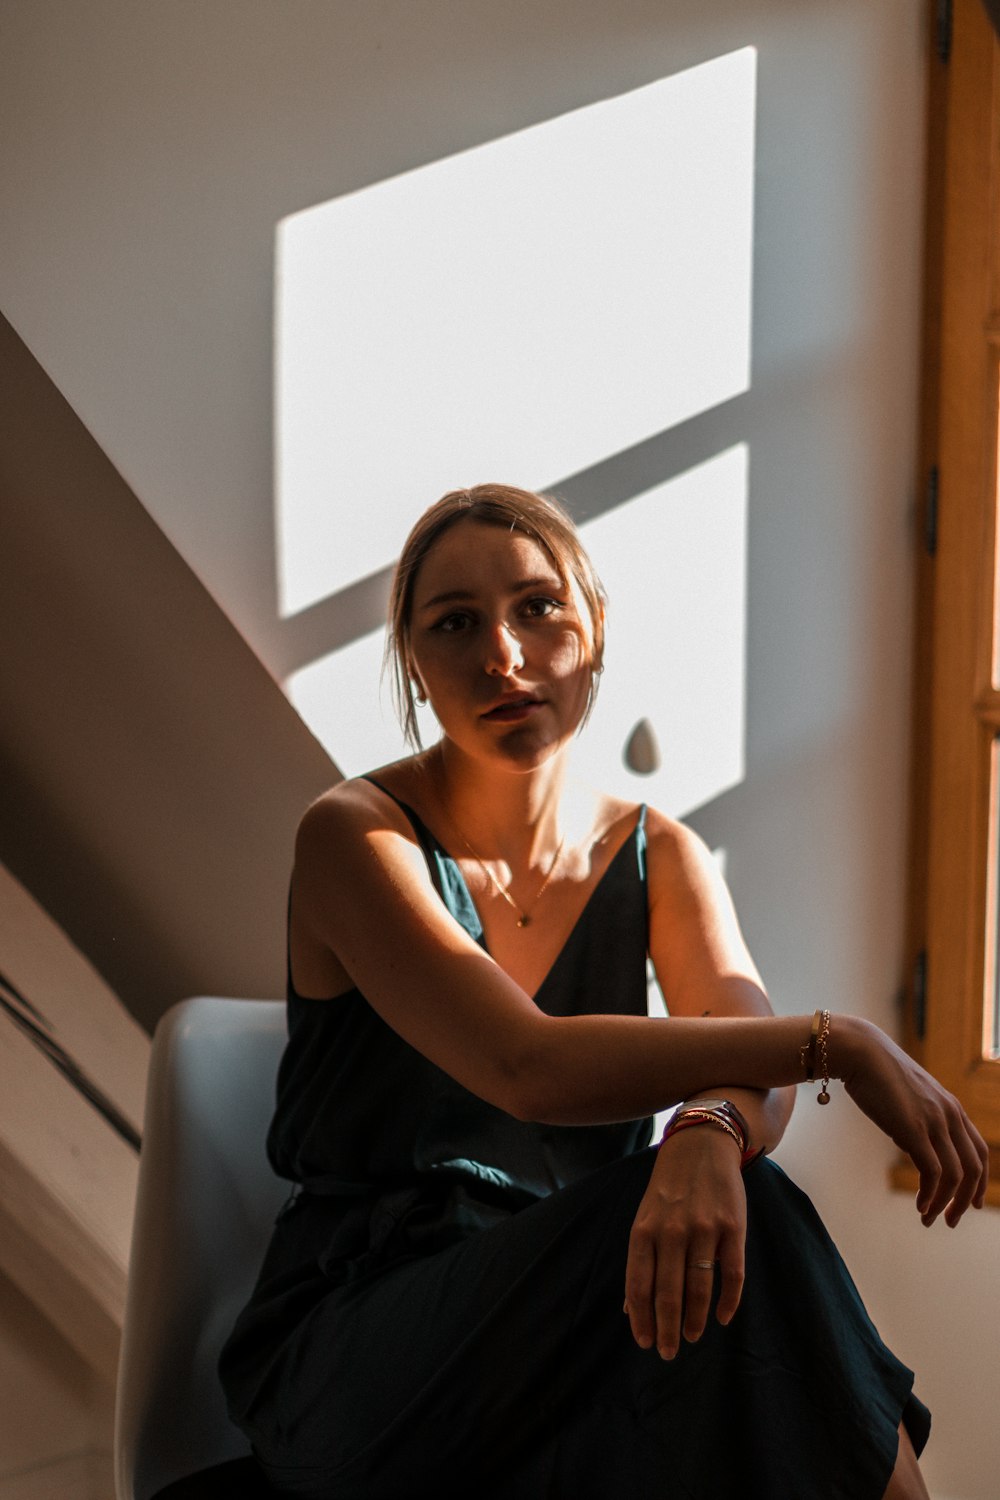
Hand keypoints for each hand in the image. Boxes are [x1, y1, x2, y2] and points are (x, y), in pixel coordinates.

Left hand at [624, 1126, 745, 1359]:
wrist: (702, 1145)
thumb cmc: (669, 1188)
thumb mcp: (645, 1217)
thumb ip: (641, 1260)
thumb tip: (631, 1309)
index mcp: (645, 1229)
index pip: (639, 1284)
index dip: (642, 1318)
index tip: (645, 1343)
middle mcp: (672, 1230)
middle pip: (668, 1292)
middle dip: (667, 1328)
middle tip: (668, 1352)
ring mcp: (705, 1228)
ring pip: (699, 1287)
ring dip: (695, 1319)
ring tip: (691, 1337)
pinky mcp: (733, 1227)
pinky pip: (733, 1273)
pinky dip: (729, 1300)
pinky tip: (723, 1317)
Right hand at [837, 1017, 988, 1225]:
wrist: (860, 1052)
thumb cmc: (877, 1074)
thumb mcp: (909, 1099)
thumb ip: (918, 1122)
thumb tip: (914, 1147)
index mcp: (951, 1107)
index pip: (978, 1151)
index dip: (980, 1181)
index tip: (972, 1202)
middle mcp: (950, 1115)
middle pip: (974, 1168)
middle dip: (965, 1200)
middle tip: (952, 1220)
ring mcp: (935, 1121)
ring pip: (956, 1175)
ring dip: (946, 1203)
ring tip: (930, 1219)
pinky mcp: (915, 1129)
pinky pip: (932, 1172)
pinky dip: (930, 1195)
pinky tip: (921, 1207)